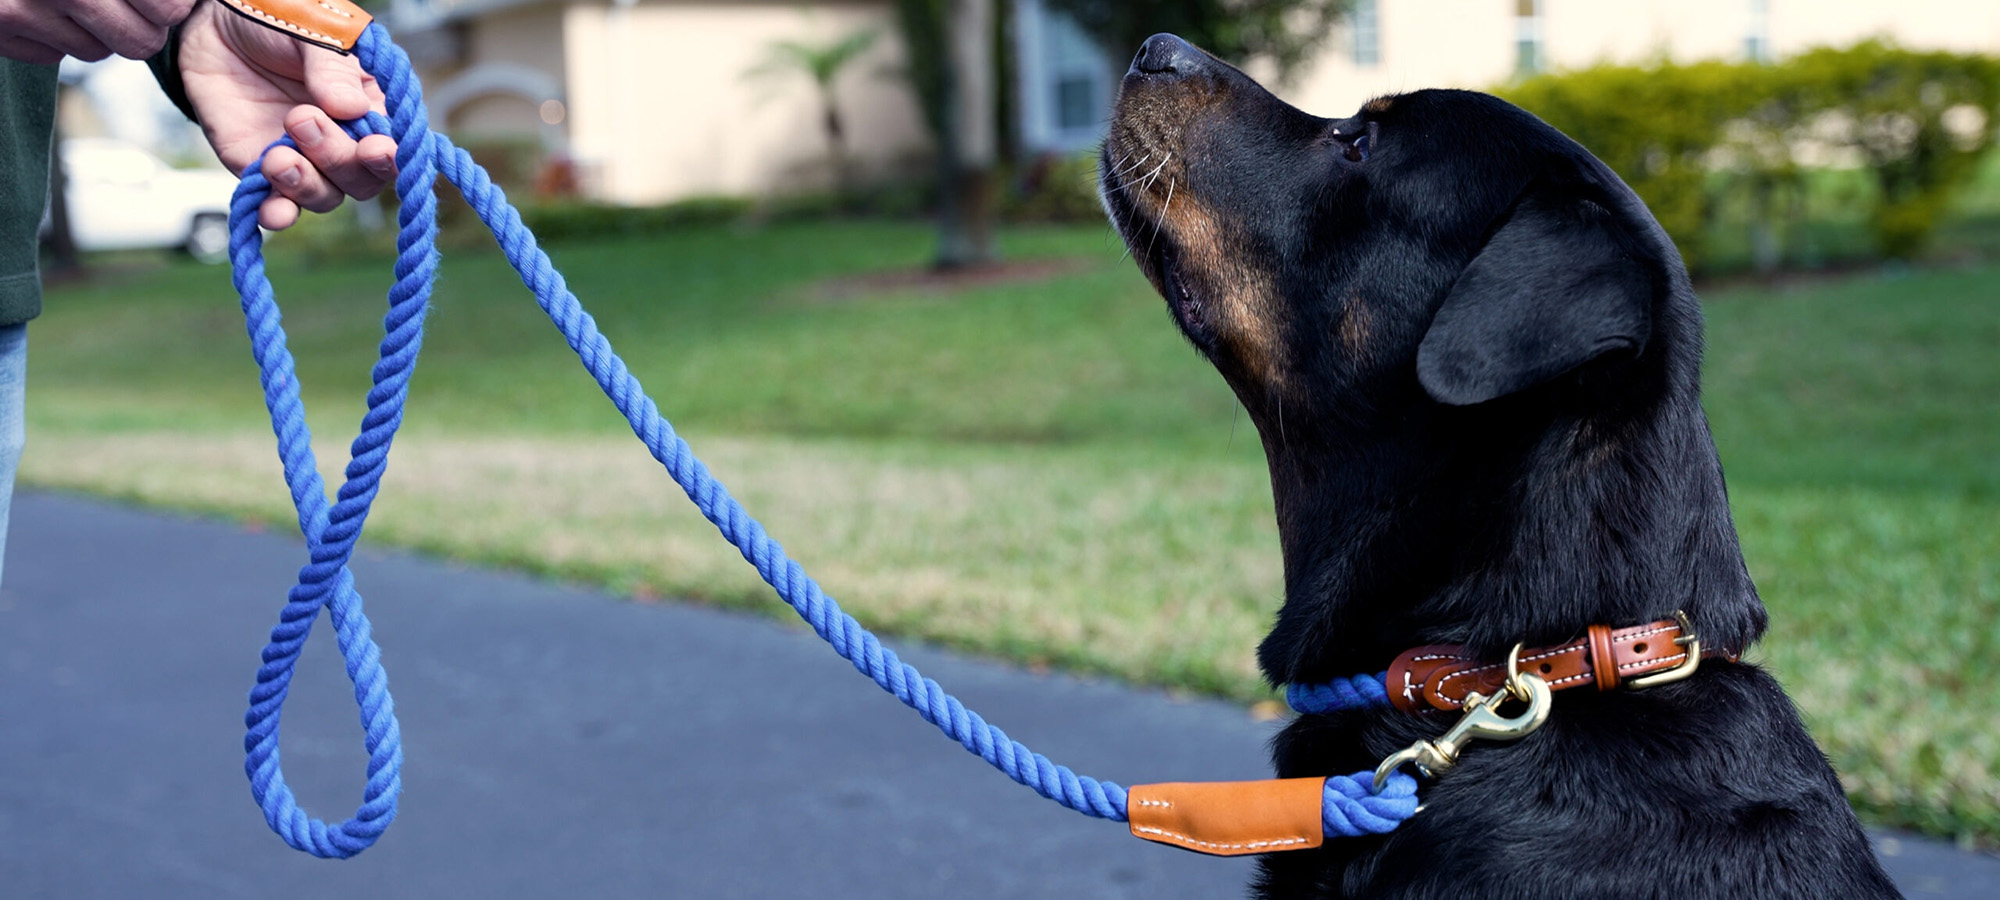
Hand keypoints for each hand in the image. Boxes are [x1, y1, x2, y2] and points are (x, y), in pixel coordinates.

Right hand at [0, 0, 191, 63]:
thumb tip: (196, 0)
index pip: (171, 9)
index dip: (170, 4)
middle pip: (142, 43)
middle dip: (142, 26)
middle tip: (127, 2)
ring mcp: (25, 8)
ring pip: (99, 53)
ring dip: (99, 31)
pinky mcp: (0, 28)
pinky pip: (55, 55)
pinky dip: (56, 35)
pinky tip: (44, 4)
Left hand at [177, 1, 396, 228]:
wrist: (212, 23)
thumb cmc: (276, 19)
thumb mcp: (311, 32)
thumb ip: (331, 69)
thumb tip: (351, 109)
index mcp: (371, 106)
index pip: (395, 146)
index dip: (390, 156)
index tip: (376, 148)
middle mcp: (344, 140)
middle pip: (362, 179)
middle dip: (338, 158)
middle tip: (302, 119)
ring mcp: (305, 159)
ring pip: (325, 196)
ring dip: (306, 183)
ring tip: (278, 154)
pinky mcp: (263, 171)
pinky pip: (278, 205)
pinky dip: (278, 214)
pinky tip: (272, 210)